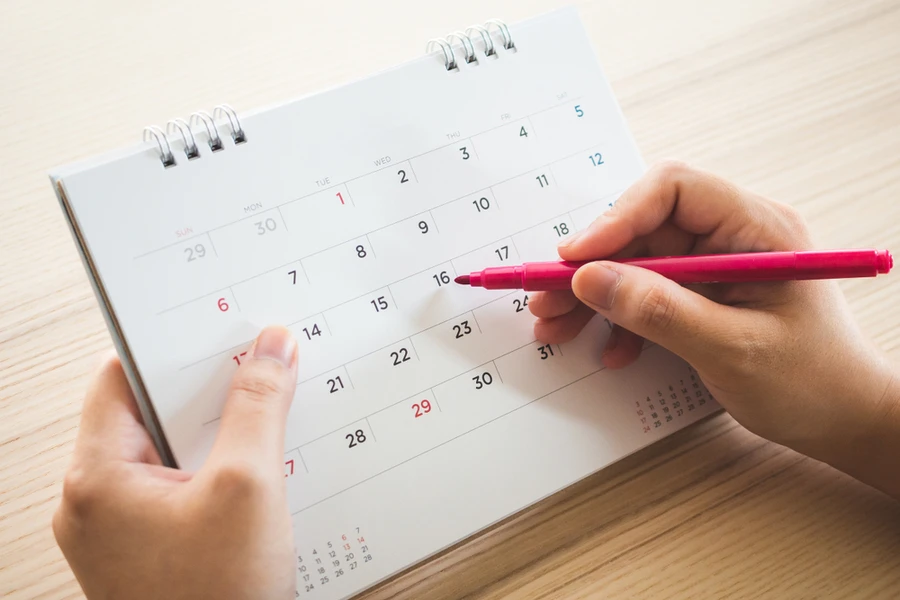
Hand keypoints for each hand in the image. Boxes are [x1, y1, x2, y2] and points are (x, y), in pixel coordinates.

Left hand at [53, 326, 298, 599]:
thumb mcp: (249, 487)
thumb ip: (259, 406)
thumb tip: (270, 349)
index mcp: (96, 479)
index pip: (121, 378)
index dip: (170, 348)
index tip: (216, 329)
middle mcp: (97, 502)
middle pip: (149, 414)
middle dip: (206, 392)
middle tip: (255, 371)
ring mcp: (122, 530)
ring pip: (170, 452)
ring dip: (217, 433)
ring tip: (262, 422)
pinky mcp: (151, 549)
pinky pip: (181, 487)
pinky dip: (217, 470)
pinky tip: (257, 471)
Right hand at [530, 161, 899, 496]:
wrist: (846, 423)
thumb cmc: (813, 383)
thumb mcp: (732, 348)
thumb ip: (659, 311)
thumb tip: (589, 278)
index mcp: (755, 228)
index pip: (673, 190)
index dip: (616, 218)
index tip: (574, 258)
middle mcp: (731, 237)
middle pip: (643, 230)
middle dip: (592, 266)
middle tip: (547, 299)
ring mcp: (715, 268)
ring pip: (636, 264)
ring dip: (594, 296)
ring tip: (557, 328)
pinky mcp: (703, 297)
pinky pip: (648, 295)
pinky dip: (620, 321)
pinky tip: (610, 351)